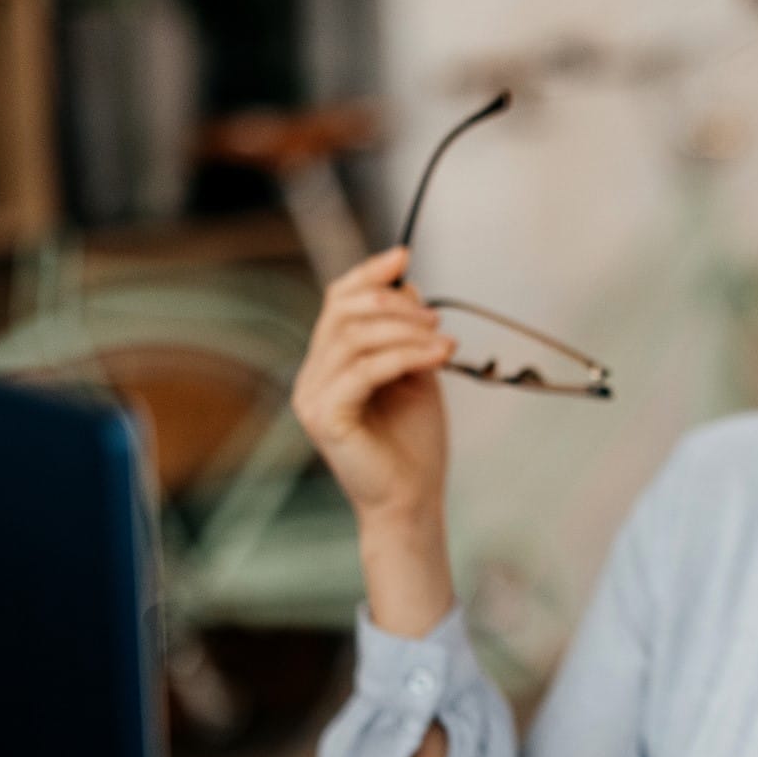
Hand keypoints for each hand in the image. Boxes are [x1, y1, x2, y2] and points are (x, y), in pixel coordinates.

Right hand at [291, 247, 459, 527]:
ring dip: (406, 331)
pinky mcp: (326, 418)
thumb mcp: (415, 373)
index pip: (336, 301)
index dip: (368, 274)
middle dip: (394, 304)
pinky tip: (437, 357)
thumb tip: (407, 285)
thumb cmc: (413, 443)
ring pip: (354, 338)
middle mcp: (313, 376)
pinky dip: (404, 356)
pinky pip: (363, 370)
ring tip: (444, 343)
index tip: (404, 256)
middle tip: (436, 319)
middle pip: (342, 312)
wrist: (412, 500)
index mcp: (329, 363)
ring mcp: (313, 397)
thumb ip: (406, 332)